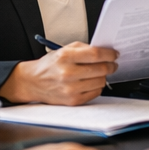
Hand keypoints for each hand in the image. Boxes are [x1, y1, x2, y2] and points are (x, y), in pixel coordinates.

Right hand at [0, 43, 118, 104]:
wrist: (33, 82)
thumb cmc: (50, 65)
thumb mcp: (64, 49)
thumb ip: (84, 48)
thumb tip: (104, 51)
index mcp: (65, 57)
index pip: (95, 54)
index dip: (109, 54)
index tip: (115, 54)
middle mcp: (67, 74)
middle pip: (100, 69)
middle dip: (111, 65)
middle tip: (112, 64)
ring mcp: (70, 89)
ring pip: (100, 81)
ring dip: (103, 76)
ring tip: (99, 72)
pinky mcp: (72, 101)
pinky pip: (95, 93)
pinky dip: (97, 86)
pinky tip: (91, 82)